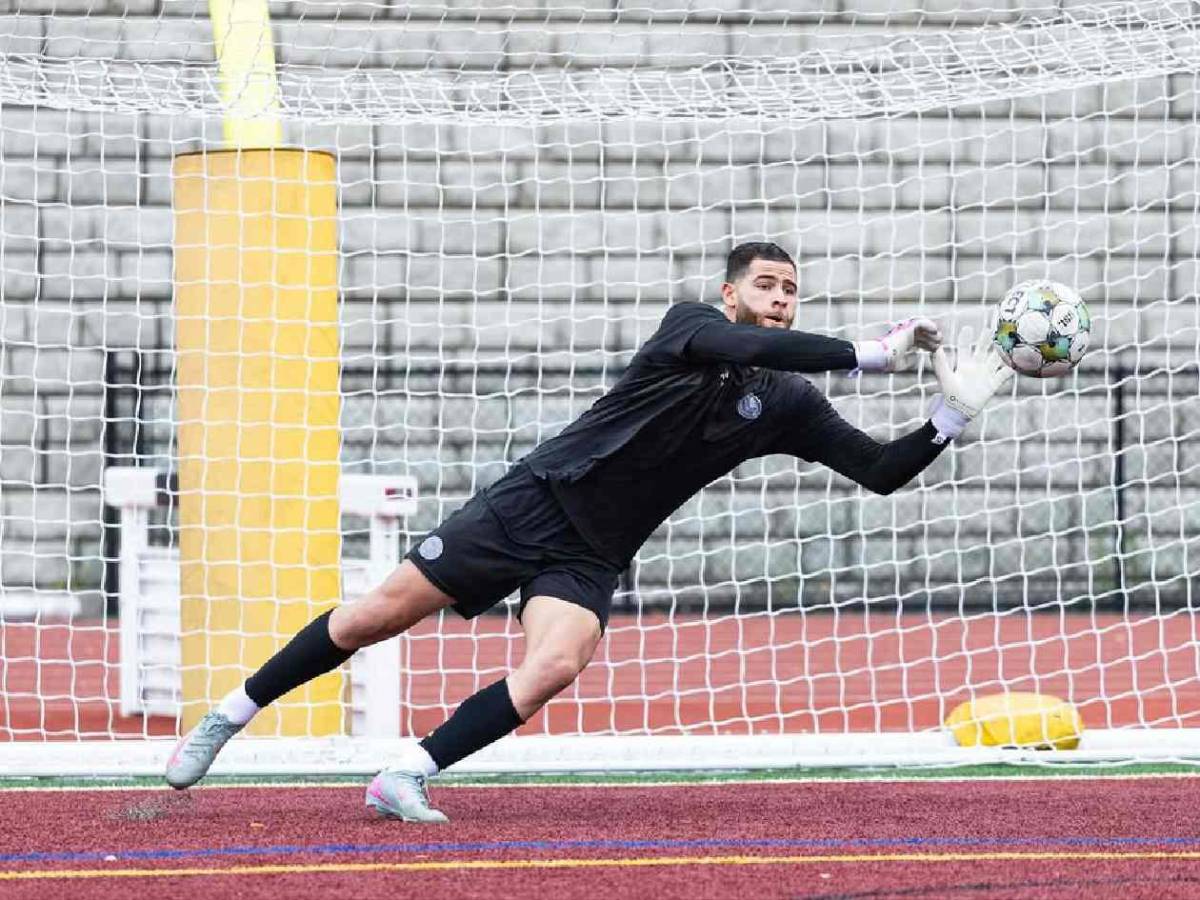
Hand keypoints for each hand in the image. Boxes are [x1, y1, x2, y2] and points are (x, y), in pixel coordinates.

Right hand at [853, 317, 942, 372]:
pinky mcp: (905, 328)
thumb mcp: (902, 364)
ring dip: (931, 332)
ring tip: (938, 338)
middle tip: (939, 344)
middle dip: (931, 339)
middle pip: (922, 335)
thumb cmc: (888, 362)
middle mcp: (905, 336)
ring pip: (922, 328)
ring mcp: (905, 331)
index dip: (928, 345)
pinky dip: (928, 325)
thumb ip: (910, 360)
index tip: (935, 350)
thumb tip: (917, 357)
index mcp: (904, 344)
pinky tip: (934, 331)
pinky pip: (920, 322)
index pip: (919, 342)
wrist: (881, 356)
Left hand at [929, 322, 1013, 440]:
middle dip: (987, 339)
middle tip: (991, 328)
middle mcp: (976, 367)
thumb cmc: (950, 395)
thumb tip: (935, 348)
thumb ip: (940, 363)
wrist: (959, 412)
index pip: (965, 348)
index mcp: (963, 365)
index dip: (966, 338)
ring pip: (995, 359)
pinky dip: (1011, 368)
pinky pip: (1004, 374)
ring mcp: (985, 374)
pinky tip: (1019, 361)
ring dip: (1001, 350)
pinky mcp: (993, 384)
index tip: (967, 328)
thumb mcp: (945, 377)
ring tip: (1008, 340)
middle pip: (983, 350)